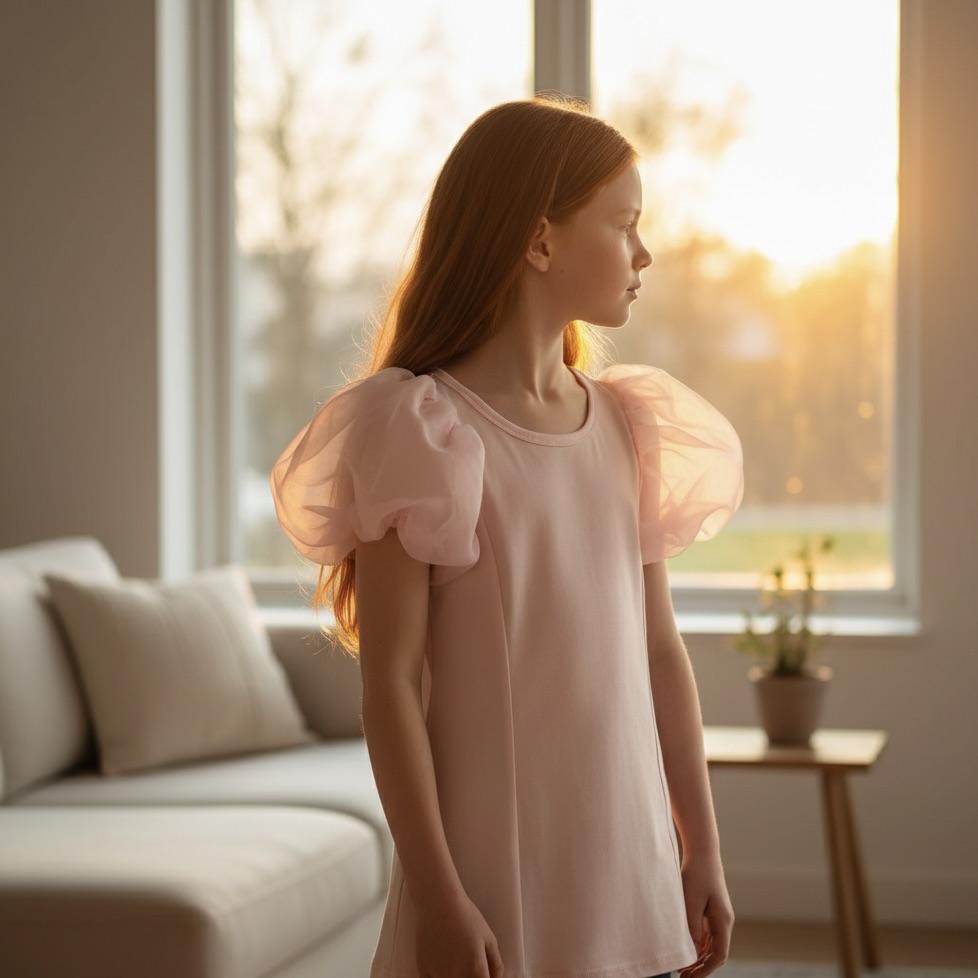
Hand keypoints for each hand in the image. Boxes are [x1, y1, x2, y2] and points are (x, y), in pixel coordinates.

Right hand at [415, 891, 504, 977]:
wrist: (438, 902)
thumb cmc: (465, 916)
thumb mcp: (489, 938)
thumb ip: (496, 964)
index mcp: (475, 970)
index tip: (485, 974)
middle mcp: (456, 977)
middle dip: (471, 977)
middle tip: (471, 966)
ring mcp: (438, 975)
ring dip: (456, 977)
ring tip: (456, 961)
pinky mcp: (423, 970)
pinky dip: (440, 976)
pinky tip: (443, 964)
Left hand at [677, 852, 734, 977]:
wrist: (702, 851)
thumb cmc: (696, 874)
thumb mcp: (691, 901)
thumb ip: (691, 927)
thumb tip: (692, 951)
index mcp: (723, 921)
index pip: (719, 955)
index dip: (705, 970)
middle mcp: (724, 921)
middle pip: (716, 953)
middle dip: (702, 967)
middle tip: (683, 977)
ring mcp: (718, 916)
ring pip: (711, 945)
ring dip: (699, 958)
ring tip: (683, 968)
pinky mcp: (711, 910)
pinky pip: (707, 935)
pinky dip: (698, 945)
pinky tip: (686, 950)